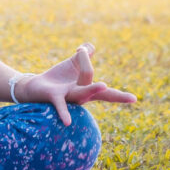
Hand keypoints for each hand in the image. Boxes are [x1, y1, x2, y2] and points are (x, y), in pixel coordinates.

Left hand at [15, 42, 136, 125]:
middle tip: (130, 97)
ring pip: (82, 93)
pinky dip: (64, 113)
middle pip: (96, 90)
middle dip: (112, 93)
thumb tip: (90, 46)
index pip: (107, 93)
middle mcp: (80, 96)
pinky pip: (60, 105)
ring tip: (104, 85)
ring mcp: (68, 97)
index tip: (134, 100)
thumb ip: (84, 54)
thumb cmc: (58, 79)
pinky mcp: (54, 97)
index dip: (121, 97)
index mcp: (87, 88)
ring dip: (92, 88)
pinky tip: (67, 123)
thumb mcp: (73, 64)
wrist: (35, 87)